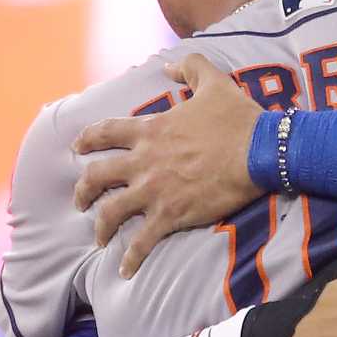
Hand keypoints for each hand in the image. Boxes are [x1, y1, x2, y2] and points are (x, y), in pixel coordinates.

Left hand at [73, 54, 262, 276]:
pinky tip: (124, 271)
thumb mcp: (213, 81)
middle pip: (97, 177)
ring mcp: (154, 191)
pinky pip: (142, 242)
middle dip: (83, 191)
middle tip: (80, 201)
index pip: (105, 132)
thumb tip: (170, 65)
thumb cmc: (238, 118)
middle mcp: (143, 161)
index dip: (86, 140)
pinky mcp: (170, 216)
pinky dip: (130, 259)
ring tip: (99, 238)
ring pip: (110, 212)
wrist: (260, 152)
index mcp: (150, 130)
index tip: (76, 148)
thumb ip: (189, 68)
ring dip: (100, 227)